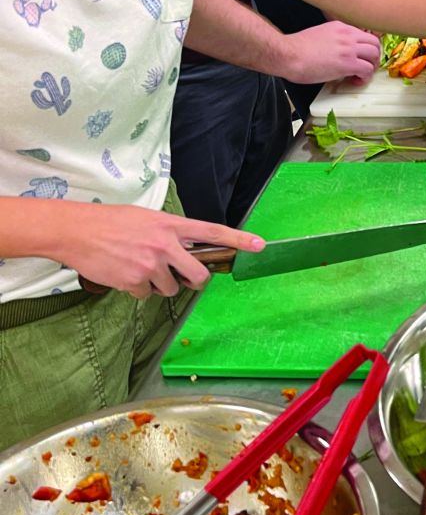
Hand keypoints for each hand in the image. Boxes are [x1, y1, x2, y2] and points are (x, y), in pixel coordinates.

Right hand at [57, 203, 264, 298]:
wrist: (77, 231)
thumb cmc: (111, 222)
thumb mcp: (147, 219)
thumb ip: (170, 233)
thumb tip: (187, 250)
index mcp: (170, 224)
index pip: (212, 232)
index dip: (238, 239)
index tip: (260, 245)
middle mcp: (165, 245)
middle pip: (198, 274)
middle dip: (195, 281)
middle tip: (185, 278)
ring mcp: (150, 265)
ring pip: (170, 288)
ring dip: (159, 284)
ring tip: (138, 266)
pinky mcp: (134, 282)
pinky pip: (147, 295)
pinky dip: (138, 289)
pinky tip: (125, 273)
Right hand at [280, 21, 380, 84]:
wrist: (288, 54)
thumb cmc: (296, 48)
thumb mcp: (319, 35)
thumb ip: (333, 40)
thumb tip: (338, 53)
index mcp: (340, 27)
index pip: (363, 35)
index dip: (365, 49)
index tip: (360, 57)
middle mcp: (348, 35)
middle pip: (374, 43)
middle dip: (373, 57)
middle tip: (365, 67)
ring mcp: (349, 48)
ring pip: (375, 55)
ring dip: (371, 67)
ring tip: (360, 75)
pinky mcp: (348, 63)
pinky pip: (367, 70)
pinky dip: (364, 78)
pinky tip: (354, 81)